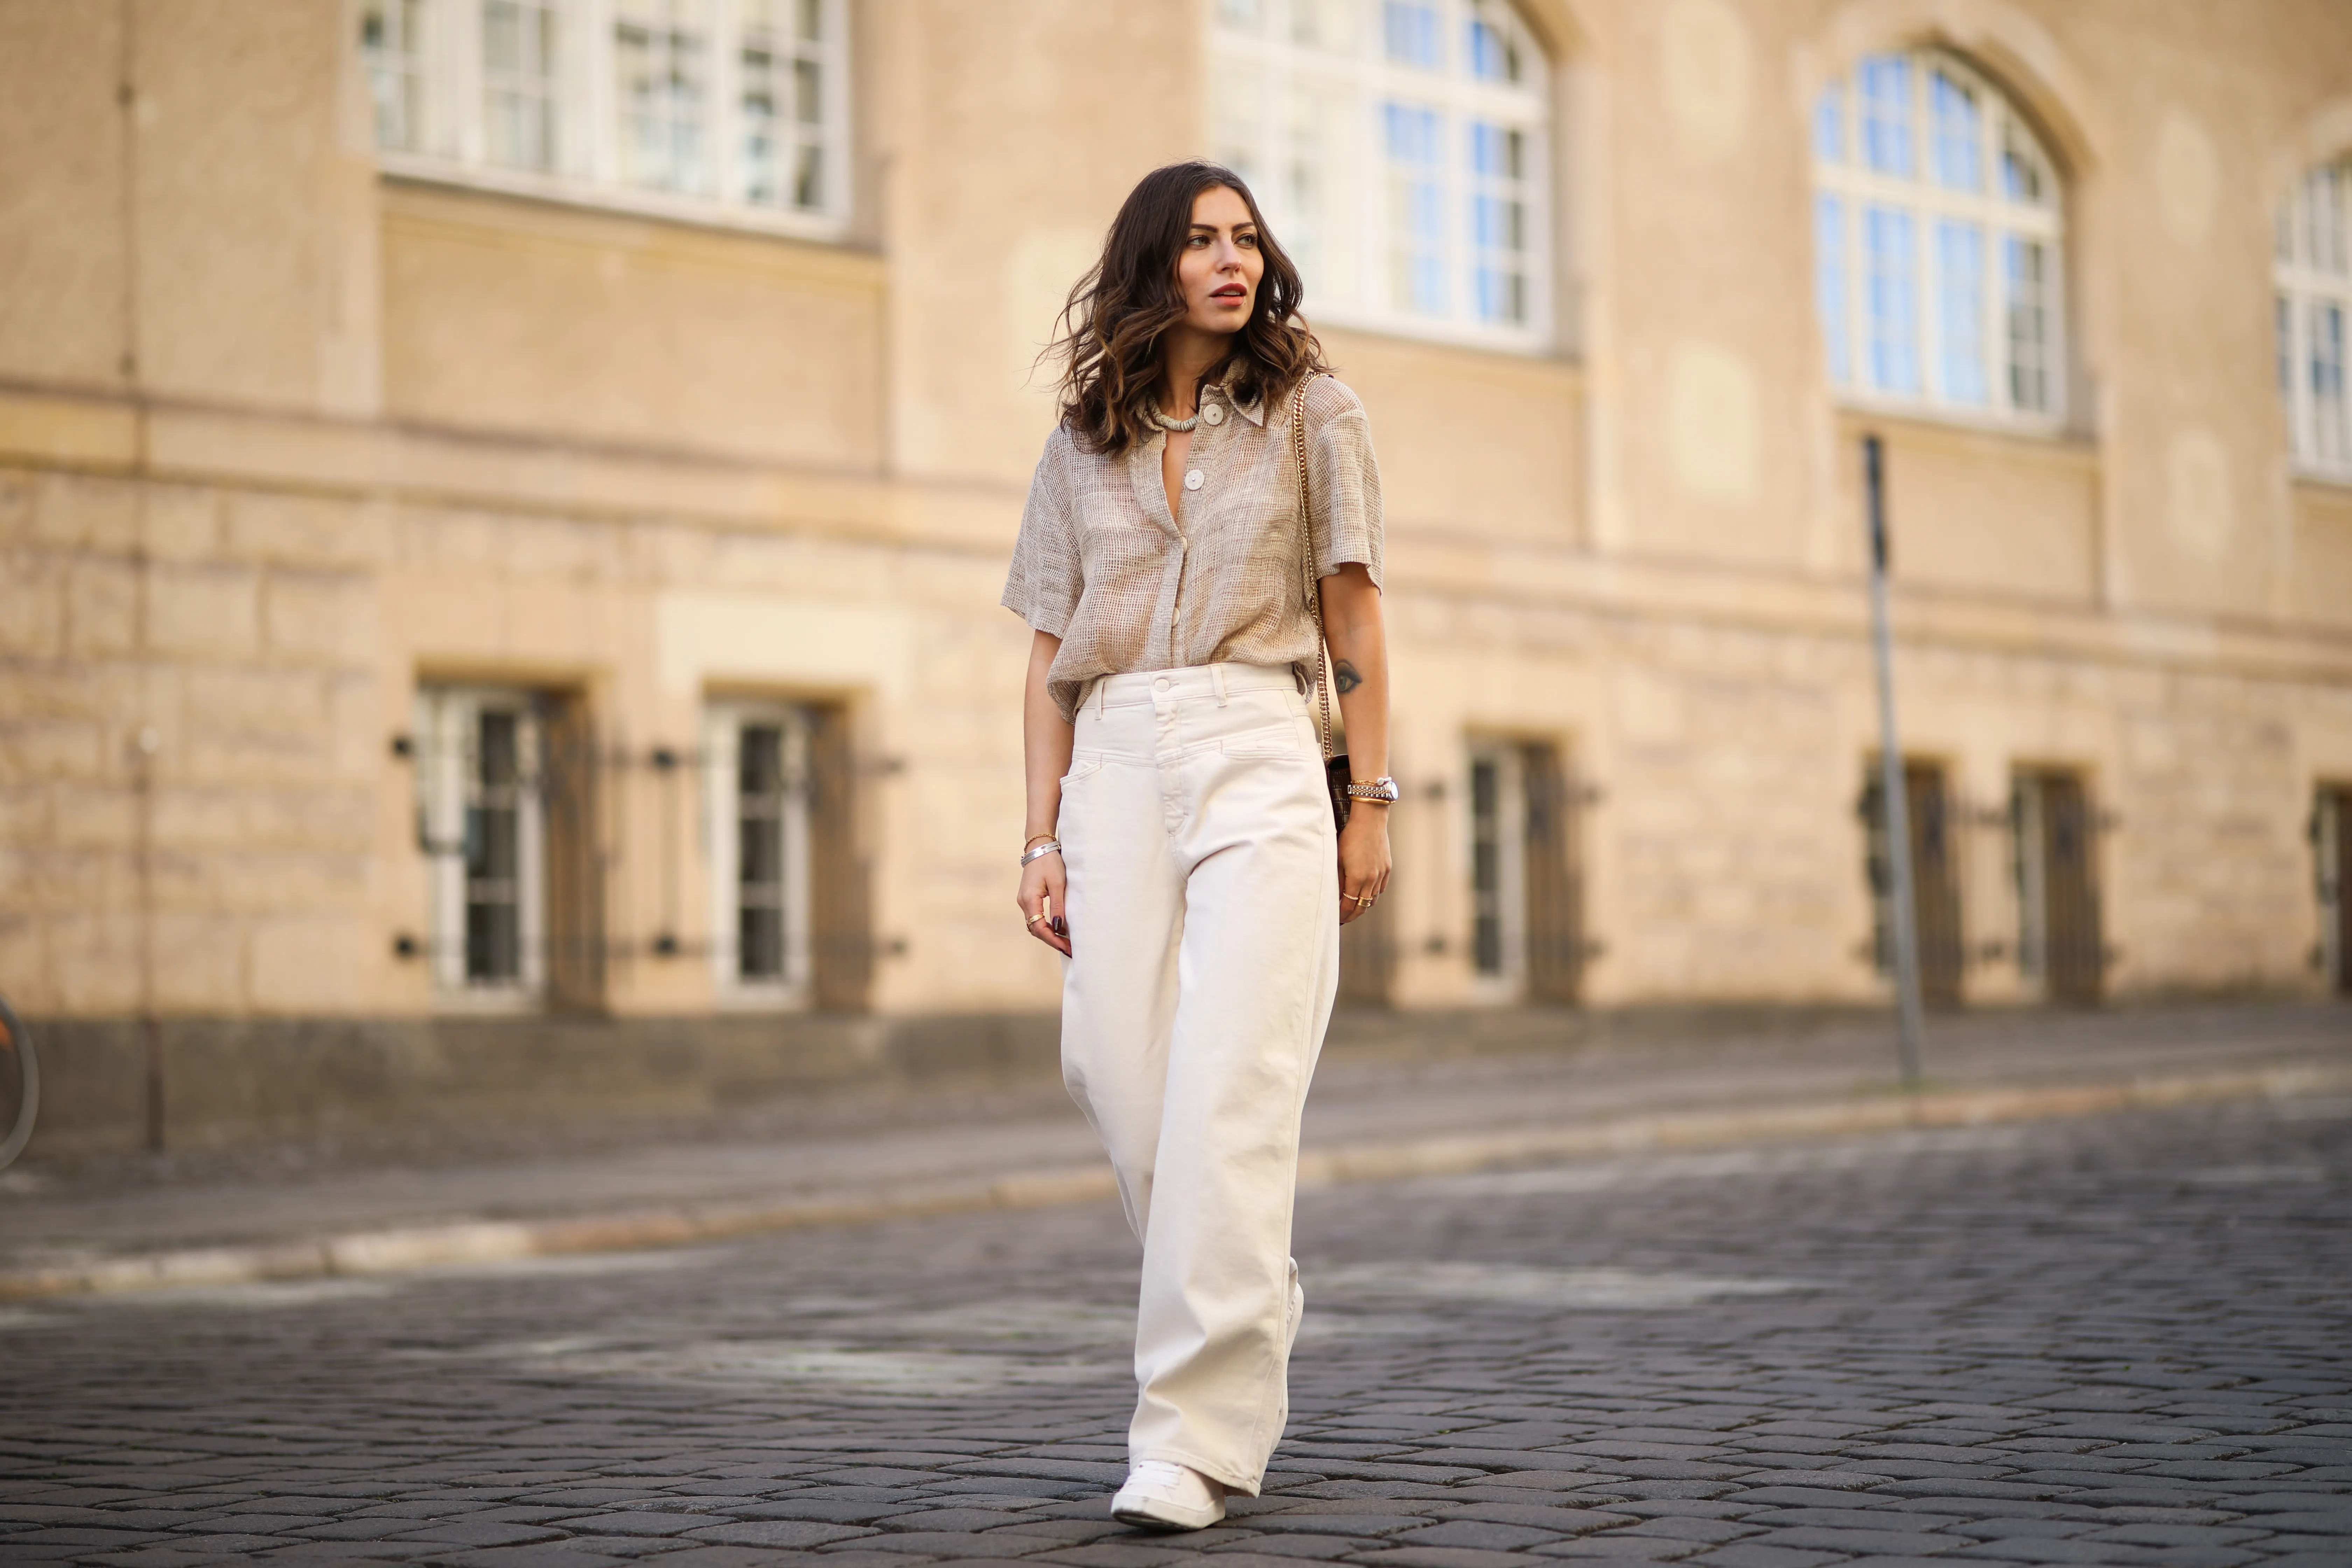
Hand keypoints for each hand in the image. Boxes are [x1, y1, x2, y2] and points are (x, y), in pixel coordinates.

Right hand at [1018, 850, 1071, 955]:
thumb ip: (1058, 907)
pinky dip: (1046, 926)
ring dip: (1049, 935)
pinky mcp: (1028, 898)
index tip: (1067, 948)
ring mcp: (1024, 900)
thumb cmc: (1050, 862)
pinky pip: (1035, 917)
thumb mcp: (1058, 884)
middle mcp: (1023, 902)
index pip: (1039, 928)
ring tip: (1066, 942)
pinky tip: (1058, 929)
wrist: (1040, 846)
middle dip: (1052, 941)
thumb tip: (1059, 928)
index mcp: (1029, 900)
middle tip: (1069, 949)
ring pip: (1034, 925)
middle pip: (1036, 930)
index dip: (1053, 940)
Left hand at [1337, 806, 1390, 924]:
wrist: (1370, 820)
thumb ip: (1337, 879)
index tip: (1337, 919)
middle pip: (1362, 906)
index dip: (1343, 914)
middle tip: (1345, 919)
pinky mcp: (1387, 868)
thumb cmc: (1349, 837)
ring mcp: (1381, 874)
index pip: (1349, 904)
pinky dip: (1373, 894)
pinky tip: (1366, 893)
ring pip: (1373, 899)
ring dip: (1363, 906)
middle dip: (1353, 915)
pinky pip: (1380, 889)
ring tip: (1354, 907)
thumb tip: (1335, 896)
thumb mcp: (1337, 858)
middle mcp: (1371, 879)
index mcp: (1357, 878)